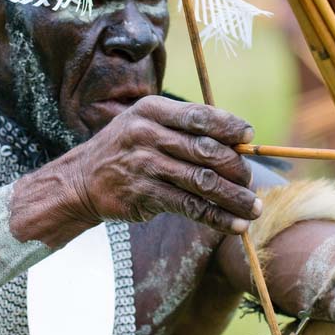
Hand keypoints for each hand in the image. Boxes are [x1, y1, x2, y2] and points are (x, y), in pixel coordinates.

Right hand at [61, 96, 261, 234]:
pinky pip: (189, 206)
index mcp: (152, 110)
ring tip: (252, 207)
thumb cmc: (127, 148)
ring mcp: (144, 165)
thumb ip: (184, 129)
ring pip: (202, 181)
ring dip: (233, 197)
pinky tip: (234, 224)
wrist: (81, 180)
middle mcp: (147, 134)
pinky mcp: (144, 195)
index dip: (229, 126)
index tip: (250, 137)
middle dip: (236, 167)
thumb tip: (237, 142)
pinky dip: (216, 217)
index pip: (198, 115)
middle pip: (205, 150)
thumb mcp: (147, 124)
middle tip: (250, 181)